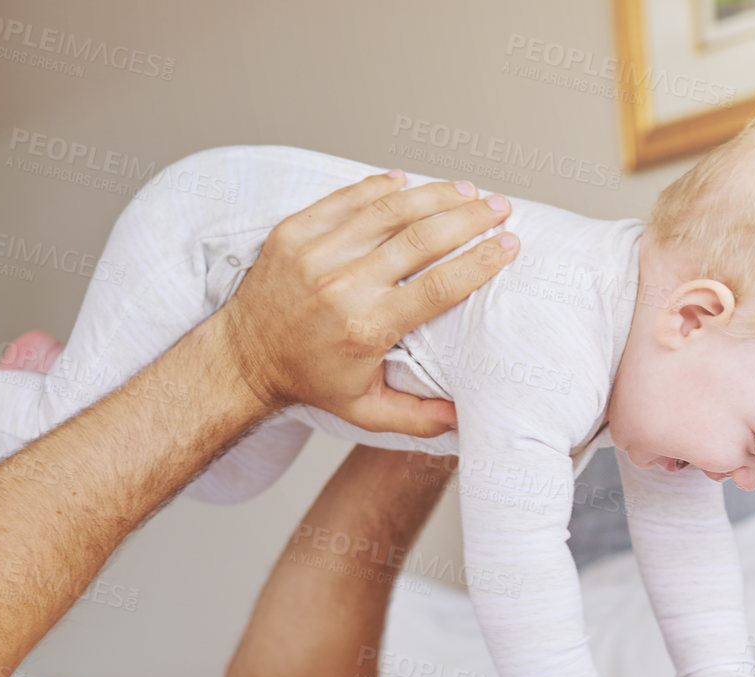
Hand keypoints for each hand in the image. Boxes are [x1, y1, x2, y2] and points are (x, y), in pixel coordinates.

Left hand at [218, 171, 517, 436]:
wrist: (245, 357)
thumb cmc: (310, 380)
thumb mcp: (365, 410)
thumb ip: (418, 417)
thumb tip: (465, 416)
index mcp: (366, 328)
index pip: (439, 287)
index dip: (479, 263)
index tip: (509, 245)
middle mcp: (342, 287)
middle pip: (421, 239)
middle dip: (469, 218)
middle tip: (500, 207)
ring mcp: (315, 254)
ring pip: (388, 211)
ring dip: (434, 195)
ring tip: (466, 190)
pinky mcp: (294, 232)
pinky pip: (346, 200)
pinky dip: (381, 188)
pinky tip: (409, 181)